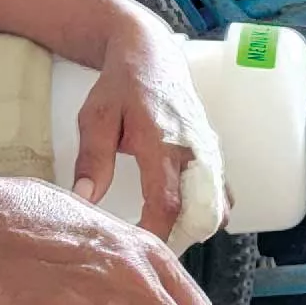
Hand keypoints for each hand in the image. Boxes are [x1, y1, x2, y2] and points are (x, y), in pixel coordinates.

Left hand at [71, 8, 210, 238]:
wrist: (152, 53)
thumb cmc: (121, 85)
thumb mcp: (95, 117)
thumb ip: (92, 159)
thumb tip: (85, 199)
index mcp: (162, 142)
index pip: (166, 202)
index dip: (154, 233)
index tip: (135, 249)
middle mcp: (194, 151)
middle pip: (201, 214)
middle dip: (178, 239)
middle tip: (149, 251)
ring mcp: (210, 153)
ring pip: (217, 207)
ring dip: (194, 228)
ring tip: (163, 236)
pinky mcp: (214, 154)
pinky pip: (221, 195)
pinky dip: (206, 213)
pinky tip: (181, 218)